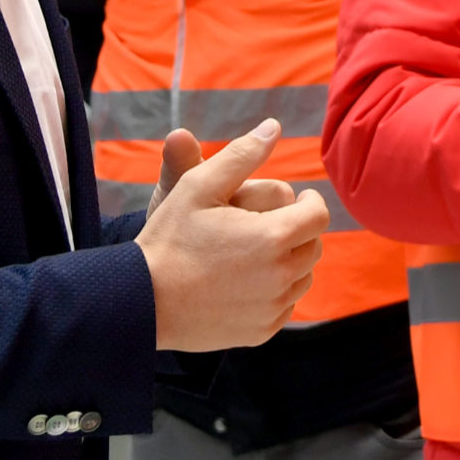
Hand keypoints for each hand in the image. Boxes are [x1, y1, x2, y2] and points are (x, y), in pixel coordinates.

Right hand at [136, 121, 329, 351]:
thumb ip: (241, 154)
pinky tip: (247, 280)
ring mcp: (271, 309)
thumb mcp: (199, 185)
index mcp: (272, 237)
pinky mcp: (260, 332)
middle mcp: (280, 276)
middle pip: (313, 245)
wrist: (141, 301)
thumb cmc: (169, 238)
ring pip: (302, 277)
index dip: (310, 202)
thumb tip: (273, 127)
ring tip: (259, 249)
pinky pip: (285, 306)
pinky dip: (275, 291)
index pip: (318, 215)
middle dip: (298, 230)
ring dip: (290, 260)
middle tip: (271, 222)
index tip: (296, 200)